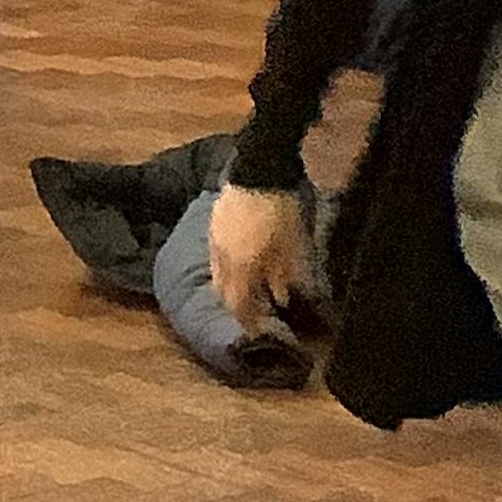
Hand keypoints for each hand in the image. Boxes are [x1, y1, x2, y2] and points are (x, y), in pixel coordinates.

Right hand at [209, 183, 309, 329]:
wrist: (259, 171)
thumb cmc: (280, 210)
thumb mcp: (288, 246)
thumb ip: (281, 275)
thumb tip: (280, 298)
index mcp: (242, 265)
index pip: (239, 304)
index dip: (249, 321)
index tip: (260, 330)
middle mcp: (223, 258)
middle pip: (224, 293)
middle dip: (237, 308)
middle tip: (254, 313)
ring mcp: (214, 241)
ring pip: (217, 275)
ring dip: (230, 289)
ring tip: (248, 291)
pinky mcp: (213, 227)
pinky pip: (216, 258)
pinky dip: (227, 270)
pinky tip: (240, 266)